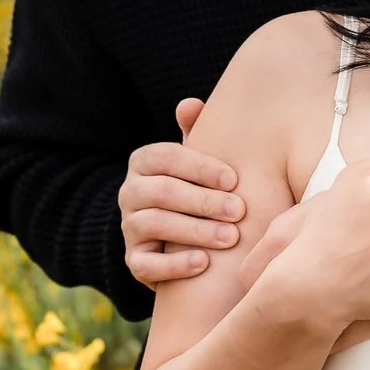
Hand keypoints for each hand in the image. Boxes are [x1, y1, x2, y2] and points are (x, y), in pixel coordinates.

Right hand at [121, 98, 245, 287]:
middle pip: (162, 192)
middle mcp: (129, 192)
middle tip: (239, 210)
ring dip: (195, 231)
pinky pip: (146, 264)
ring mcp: (129, 227)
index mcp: (144, 162)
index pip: (166, 157)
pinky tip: (203, 264)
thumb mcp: (197, 159)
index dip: (199, 167)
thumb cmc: (197, 186)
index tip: (234, 179)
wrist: (177, 236)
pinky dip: (174, 265)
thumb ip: (196, 131)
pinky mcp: (133, 260)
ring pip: (155, 224)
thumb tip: (190, 104)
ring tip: (230, 237)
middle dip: (204, 201)